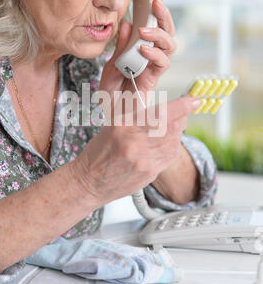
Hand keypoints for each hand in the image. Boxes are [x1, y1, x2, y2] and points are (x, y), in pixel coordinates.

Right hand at [73, 96, 201, 206]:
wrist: (90, 183)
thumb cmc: (99, 152)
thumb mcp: (112, 125)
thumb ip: (136, 114)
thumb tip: (163, 106)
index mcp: (123, 127)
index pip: (159, 114)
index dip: (181, 106)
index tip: (194, 100)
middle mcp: (135, 144)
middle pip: (172, 127)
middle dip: (180, 117)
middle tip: (178, 112)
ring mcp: (145, 161)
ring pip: (174, 141)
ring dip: (175, 132)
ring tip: (163, 130)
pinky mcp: (151, 173)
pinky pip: (170, 156)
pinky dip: (171, 146)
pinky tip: (161, 145)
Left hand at [100, 0, 176, 101]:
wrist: (112, 116)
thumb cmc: (112, 92)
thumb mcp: (111, 65)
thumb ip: (120, 46)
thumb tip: (125, 23)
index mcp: (141, 49)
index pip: (153, 25)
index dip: (157, 9)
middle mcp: (151, 56)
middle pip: (167, 32)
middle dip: (163, 15)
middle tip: (155, 2)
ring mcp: (154, 67)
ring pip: (169, 45)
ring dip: (159, 34)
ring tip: (144, 30)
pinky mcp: (154, 79)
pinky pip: (161, 64)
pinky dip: (154, 54)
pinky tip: (143, 49)